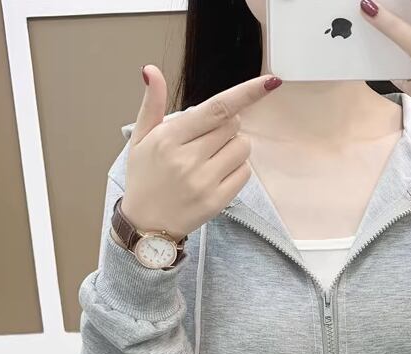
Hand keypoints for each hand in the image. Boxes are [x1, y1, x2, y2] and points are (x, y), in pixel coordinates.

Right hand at [121, 65, 282, 238]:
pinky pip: (245, 173)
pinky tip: (218, 173)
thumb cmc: (144, 179)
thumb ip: (151, 104)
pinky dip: (238, 168)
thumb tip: (151, 71)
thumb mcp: (140, 139)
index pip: (217, 109)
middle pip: (233, 125)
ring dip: (234, 146)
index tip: (270, 82)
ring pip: (242, 147)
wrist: (145, 226)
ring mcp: (204, 182)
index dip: (247, 93)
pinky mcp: (217, 201)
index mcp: (169, 139)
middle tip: (208, 139)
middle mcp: (188, 160)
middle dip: (227, 125)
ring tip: (212, 157)